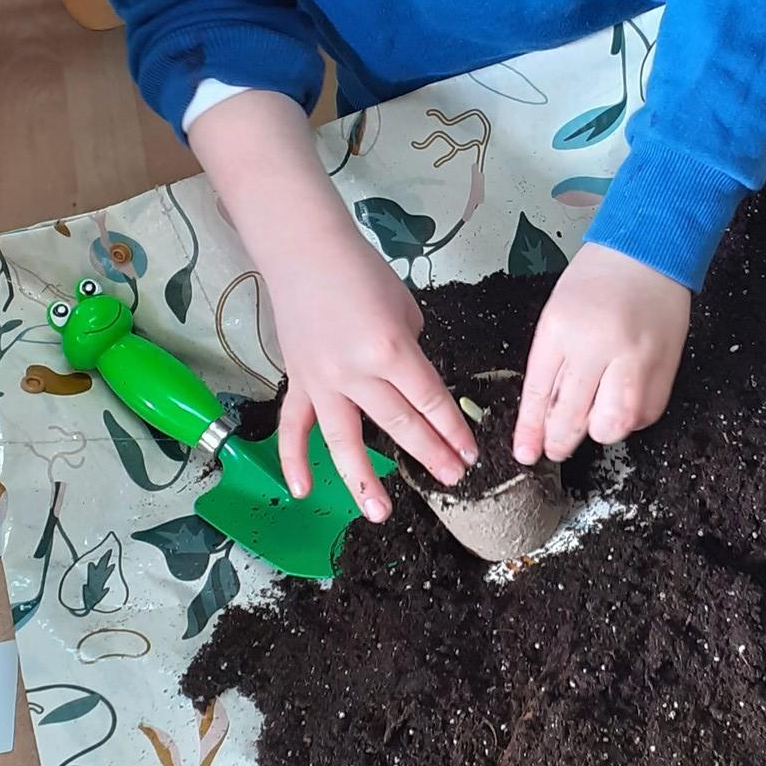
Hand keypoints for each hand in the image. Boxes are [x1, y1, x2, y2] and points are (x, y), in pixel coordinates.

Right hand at [190, 90, 475, 521]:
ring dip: (365, 479)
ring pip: (344, 440)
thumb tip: (410, 383)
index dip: (452, 430)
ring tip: (381, 513)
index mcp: (390, 350)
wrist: (306, 252)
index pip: (429, 401)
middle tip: (454, 479)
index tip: (471, 453)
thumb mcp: (405, 308)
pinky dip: (294, 460)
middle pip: (399, 424)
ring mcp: (322, 381)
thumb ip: (409, 352)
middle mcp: (356, 372)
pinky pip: (296, 427)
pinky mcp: (298, 381)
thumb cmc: (362, 272)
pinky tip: (304, 491)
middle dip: (431, 454)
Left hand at [514, 243, 690, 465]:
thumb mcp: (558, 313)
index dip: (532, 431)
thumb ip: (551, 363)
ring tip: (593, 419)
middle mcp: (600, 345)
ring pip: (614, 424)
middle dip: (561, 441)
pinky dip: (631, 417)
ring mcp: (636, 359)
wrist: (650, 250)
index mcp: (563, 327)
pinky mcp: (665, 367)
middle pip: (574, 417)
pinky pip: (646, 414)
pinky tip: (622, 400)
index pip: (540, 393)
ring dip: (600, 431)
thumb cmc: (601, 277)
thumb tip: (543, 413)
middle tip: (556, 447)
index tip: (528, 453)